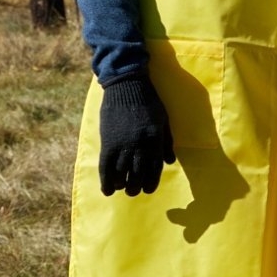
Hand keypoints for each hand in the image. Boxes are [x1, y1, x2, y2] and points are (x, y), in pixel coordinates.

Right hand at [98, 74, 174, 195]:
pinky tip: (108, 190)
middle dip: (136, 187)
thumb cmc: (148, 101)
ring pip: (122, 174)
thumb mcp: (163, 120)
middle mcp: (140, 145)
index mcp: (155, 140)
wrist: (127, 85)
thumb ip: (166, 142)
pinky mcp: (108, 142)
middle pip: (138, 175)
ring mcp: (122, 144)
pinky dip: (106, 181)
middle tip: (133, 190)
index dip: (151, 182)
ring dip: (122, 185)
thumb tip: (170, 162)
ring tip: (122, 187)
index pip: (155, 169)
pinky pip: (106, 167)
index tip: (148, 189)